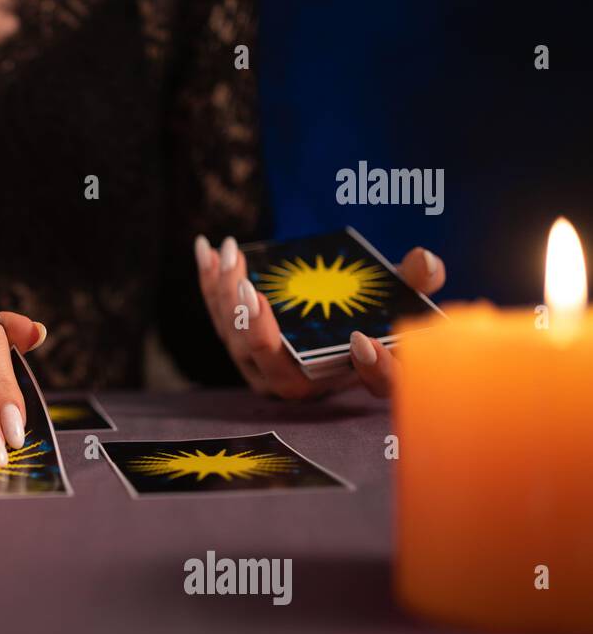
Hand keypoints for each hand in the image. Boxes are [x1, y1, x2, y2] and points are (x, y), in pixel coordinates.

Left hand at [195, 235, 445, 398]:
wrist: (327, 319)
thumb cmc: (368, 311)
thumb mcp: (399, 297)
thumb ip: (416, 282)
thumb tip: (427, 261)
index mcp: (355, 378)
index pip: (372, 384)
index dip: (372, 369)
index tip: (366, 340)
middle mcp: (305, 383)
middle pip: (275, 365)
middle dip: (258, 330)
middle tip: (251, 291)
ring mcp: (264, 368)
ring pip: (237, 340)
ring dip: (227, 297)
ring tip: (232, 256)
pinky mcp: (240, 346)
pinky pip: (221, 316)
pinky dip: (211, 283)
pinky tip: (206, 249)